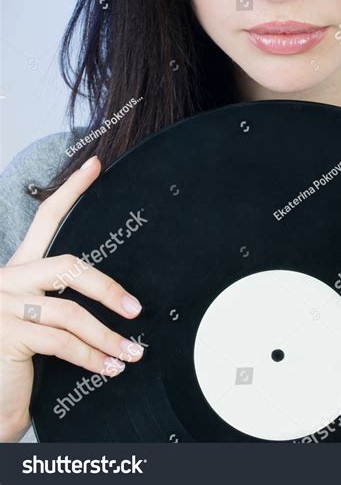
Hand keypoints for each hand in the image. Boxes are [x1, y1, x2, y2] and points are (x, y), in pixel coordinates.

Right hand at [0, 156, 143, 441]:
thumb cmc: (16, 355)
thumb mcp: (39, 320)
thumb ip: (64, 302)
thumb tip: (119, 296)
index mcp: (19, 269)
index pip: (46, 219)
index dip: (71, 190)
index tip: (94, 166)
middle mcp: (7, 279)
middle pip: (68, 266)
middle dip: (107, 288)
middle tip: (136, 308)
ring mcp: (4, 305)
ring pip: (70, 312)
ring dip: (107, 336)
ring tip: (132, 352)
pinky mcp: (7, 333)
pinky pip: (62, 342)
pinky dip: (92, 357)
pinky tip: (110, 367)